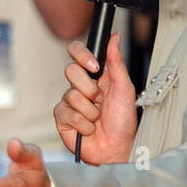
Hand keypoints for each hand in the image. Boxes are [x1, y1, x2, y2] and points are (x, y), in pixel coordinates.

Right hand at [55, 32, 137, 163]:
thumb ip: (116, 62)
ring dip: (90, 110)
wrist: (116, 149)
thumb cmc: (123, 121)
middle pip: (70, 71)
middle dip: (89, 88)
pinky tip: (89, 129)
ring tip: (98, 119)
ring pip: (71, 95)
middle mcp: (80, 86)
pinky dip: (83, 123)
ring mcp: (69, 102)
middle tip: (100, 100)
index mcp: (95, 75)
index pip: (77, 52)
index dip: (81, 55)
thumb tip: (114, 37)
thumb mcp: (124, 89)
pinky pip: (67, 113)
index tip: (95, 68)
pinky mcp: (62, 119)